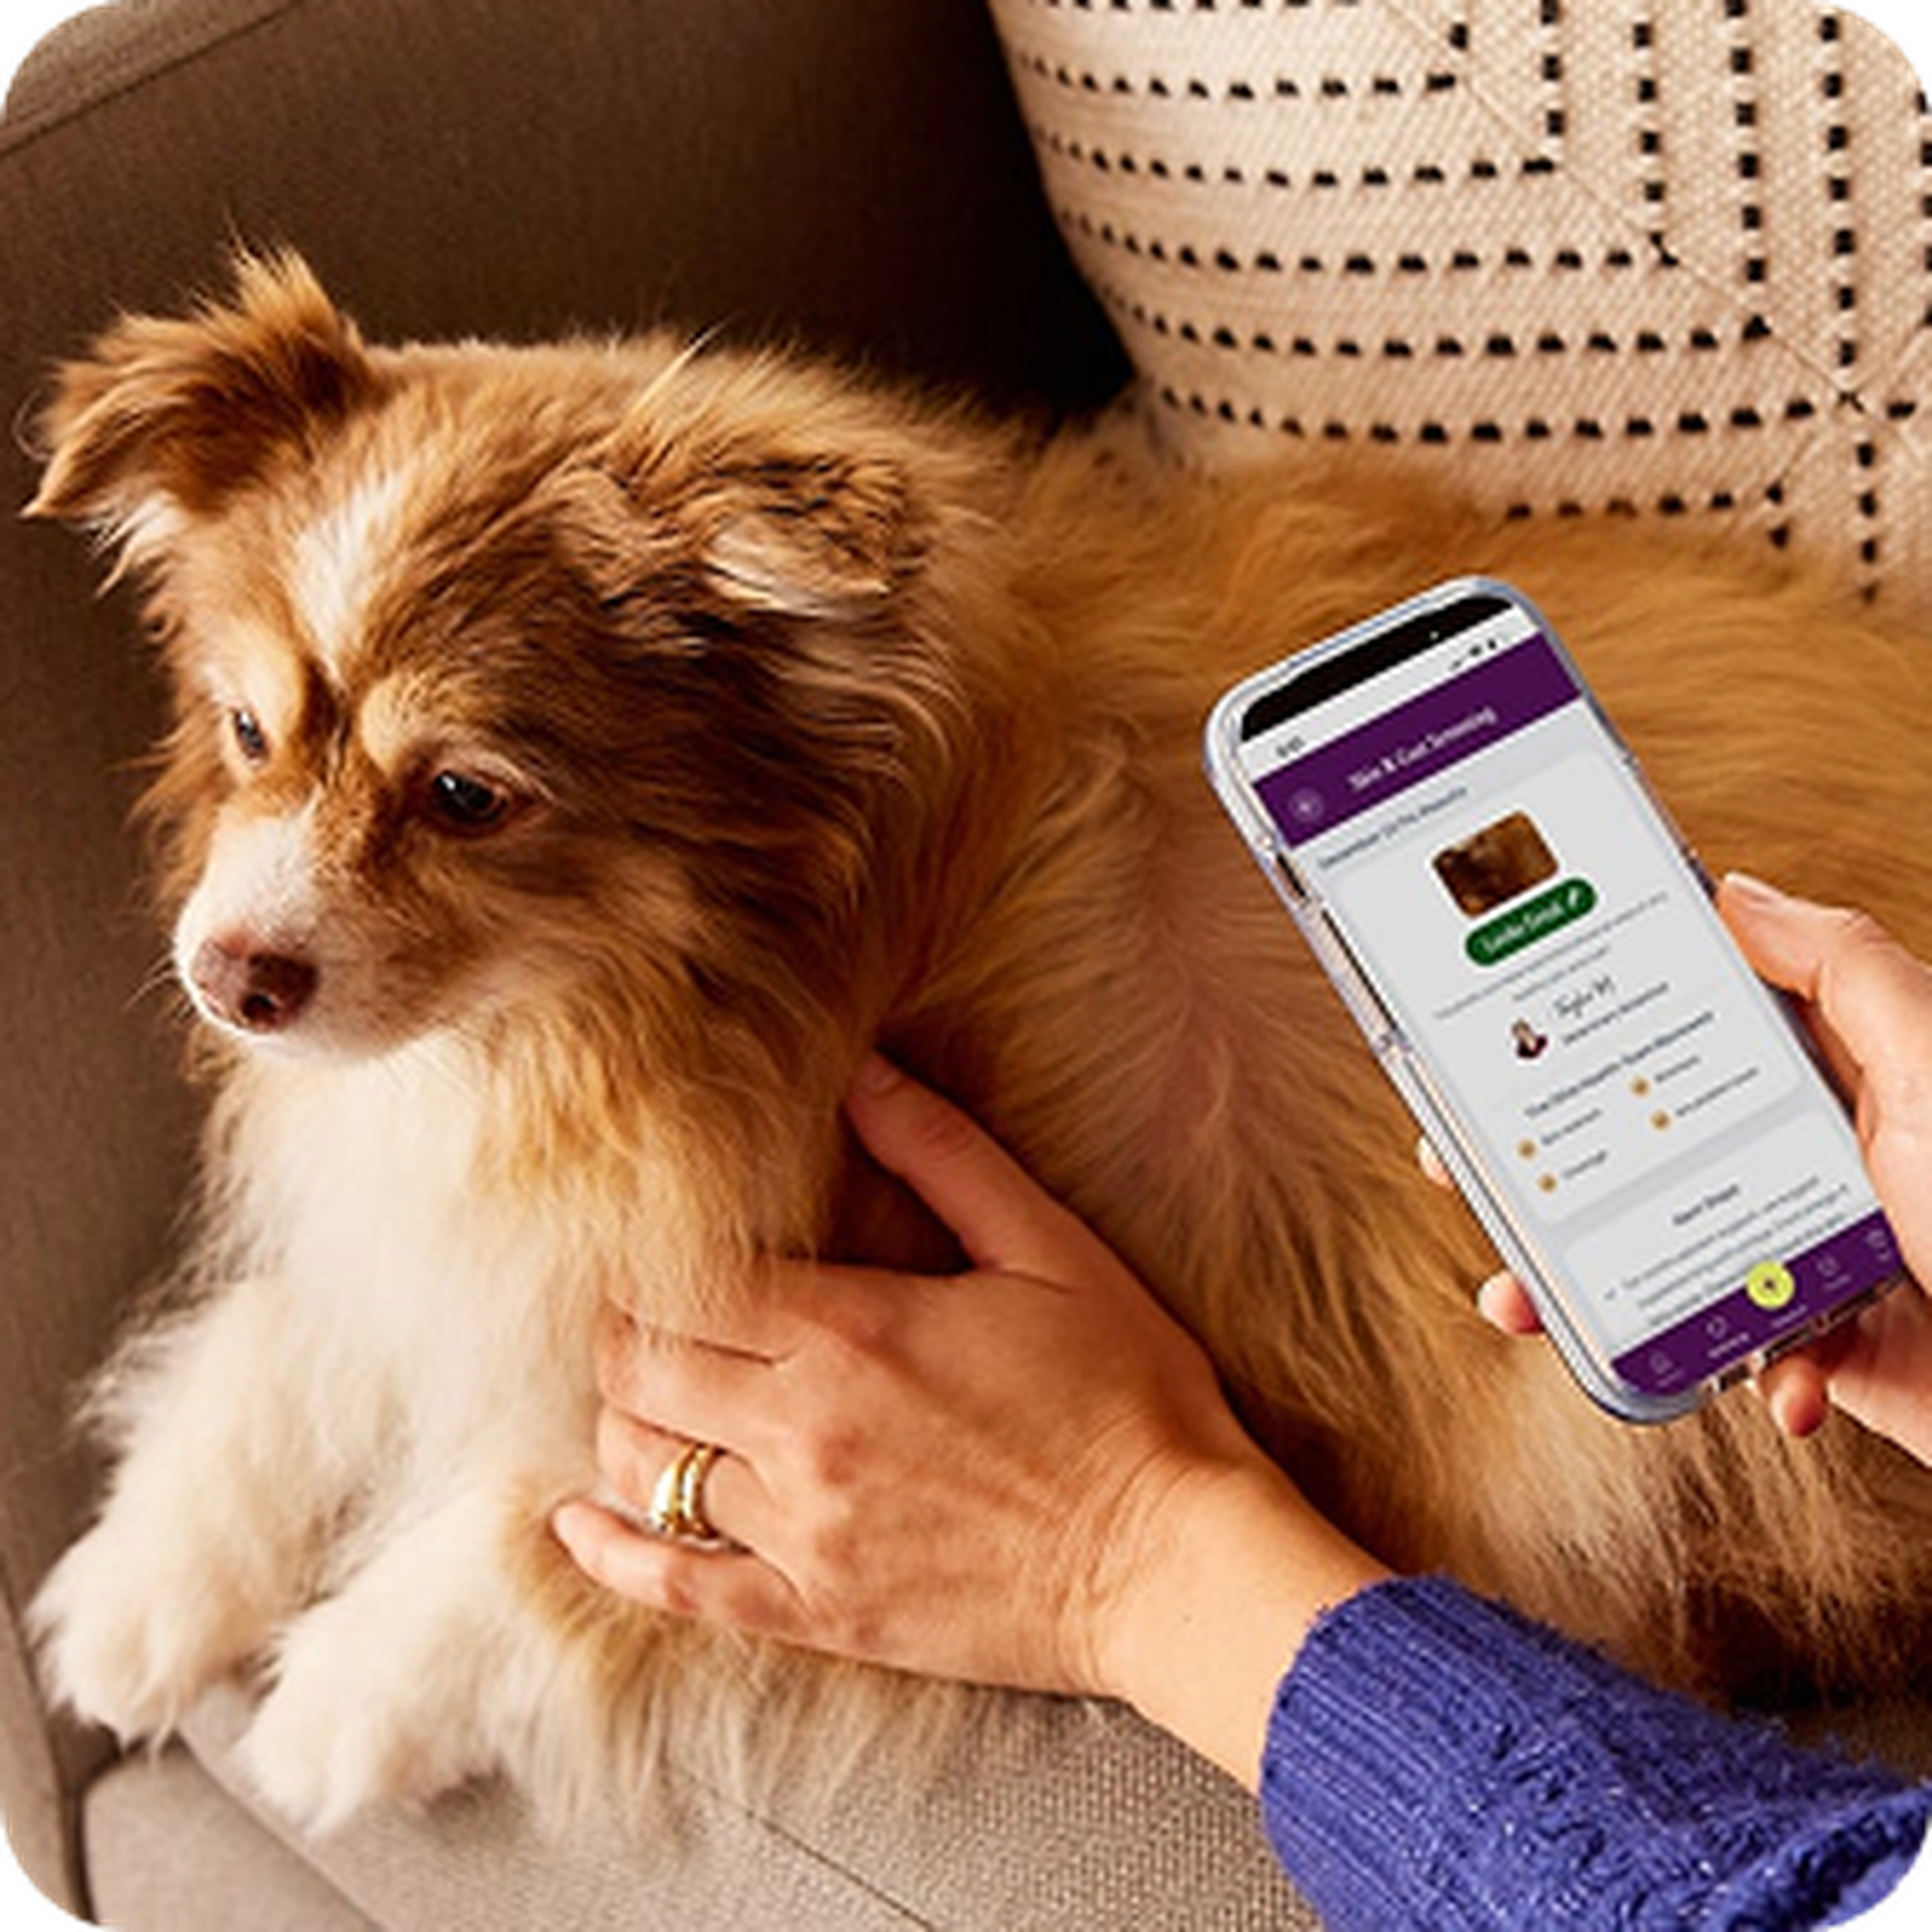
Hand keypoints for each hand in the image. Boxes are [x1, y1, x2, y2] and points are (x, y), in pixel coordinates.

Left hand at [553, 1056, 1386, 1784]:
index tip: (638, 1240)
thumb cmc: (1130, 1398)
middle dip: (620, 1331)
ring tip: (629, 1390)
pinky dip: (611, 1554)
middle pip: (648, 1369)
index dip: (649, 1258)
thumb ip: (943, 1156)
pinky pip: (679, 1589)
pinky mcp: (820, 1614)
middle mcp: (806, 1433)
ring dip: (620, 1421)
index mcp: (855, 1333)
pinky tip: (573, 1525)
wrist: (1175, 1564)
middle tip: (627, 1309)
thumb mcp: (1048, 1249)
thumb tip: (864, 1074)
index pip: (692, 1282)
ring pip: (647, 1469)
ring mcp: (805, 1533)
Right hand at [1441, 877, 1931, 1462]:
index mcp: (1829, 1075)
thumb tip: (1733, 890)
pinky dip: (1717, 1372)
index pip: (1685, 1029)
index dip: (1589, 1024)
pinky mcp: (1815, 1345)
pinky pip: (1729, 1353)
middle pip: (1642, 1143)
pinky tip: (1739, 1380)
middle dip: (1546, 1163)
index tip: (1507, 1028)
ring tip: (1524, 1295)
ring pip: (1654, 1253)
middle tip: (1464, 1165)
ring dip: (1583, 1282)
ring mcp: (1803, 1251)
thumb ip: (1841, 969)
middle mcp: (1806, 1155)